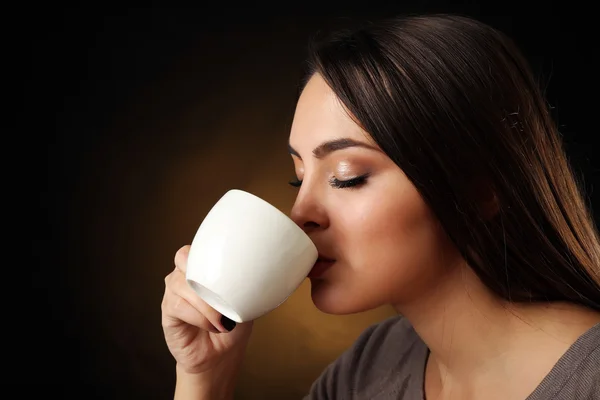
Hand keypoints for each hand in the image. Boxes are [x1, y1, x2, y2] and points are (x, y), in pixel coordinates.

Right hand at [161, 245, 253, 374]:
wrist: (222, 355)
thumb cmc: (233, 325)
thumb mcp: (246, 300)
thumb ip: (245, 283)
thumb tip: (257, 272)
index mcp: (203, 268)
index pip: (198, 247)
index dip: (206, 250)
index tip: (225, 263)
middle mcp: (185, 276)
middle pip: (183, 258)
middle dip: (203, 272)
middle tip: (221, 293)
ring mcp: (174, 292)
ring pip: (182, 283)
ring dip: (205, 302)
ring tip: (221, 319)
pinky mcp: (168, 311)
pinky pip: (178, 305)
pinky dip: (198, 316)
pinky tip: (211, 325)